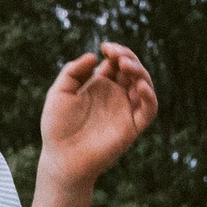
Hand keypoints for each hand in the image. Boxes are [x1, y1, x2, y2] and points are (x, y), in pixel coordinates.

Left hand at [39, 42, 157, 191]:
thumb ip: (73, 72)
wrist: (61, 159)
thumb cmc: (57, 128)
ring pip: (144, 85)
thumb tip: (94, 57)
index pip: (117, 62)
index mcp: (100, 85)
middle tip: (116, 54)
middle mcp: (116, 96)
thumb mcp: (59, 93)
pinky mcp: (133, 127)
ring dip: (140, 71)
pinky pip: (149, 110)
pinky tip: (139, 85)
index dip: (116, 51)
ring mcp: (126, 111)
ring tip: (126, 65)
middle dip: (128, 57)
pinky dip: (149, 96)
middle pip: (133, 70)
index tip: (105, 47)